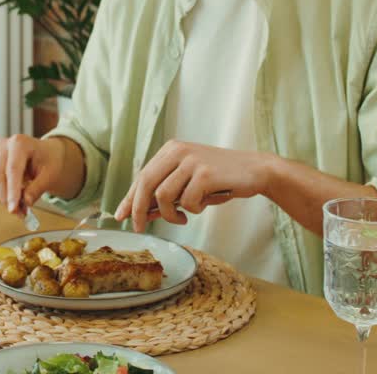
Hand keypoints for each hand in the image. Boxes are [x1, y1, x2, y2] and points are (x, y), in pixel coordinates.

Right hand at [0, 135, 67, 215]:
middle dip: (7, 199)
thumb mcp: (50, 174)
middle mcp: (4, 147)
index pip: (13, 169)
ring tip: (21, 210)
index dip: (12, 191)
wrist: (47, 154)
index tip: (13, 208)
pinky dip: (1, 197)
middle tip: (19, 214)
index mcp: (20, 143)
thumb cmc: (50, 160)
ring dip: (4, 200)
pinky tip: (15, 200)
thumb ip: (37, 188)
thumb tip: (26, 202)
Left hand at [114, 141, 271, 232]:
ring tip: (183, 217)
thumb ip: (166, 194)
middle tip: (139, 227)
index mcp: (171, 149)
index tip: (121, 215)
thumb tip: (140, 213)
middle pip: (146, 184)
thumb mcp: (188, 183)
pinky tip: (204, 205)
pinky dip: (193, 210)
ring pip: (164, 195)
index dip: (130, 198)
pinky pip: (188, 201)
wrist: (255, 170)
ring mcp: (192, 161)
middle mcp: (178, 151)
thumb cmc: (220, 179)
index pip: (142, 176)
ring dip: (171, 214)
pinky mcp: (205, 173)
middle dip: (139, 210)